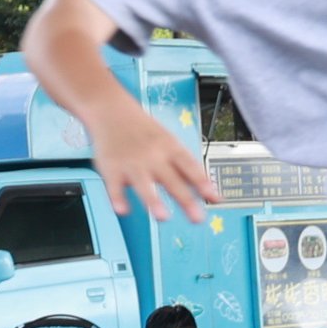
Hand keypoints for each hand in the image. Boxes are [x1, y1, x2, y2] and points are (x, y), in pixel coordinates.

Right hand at [88, 108, 213, 224]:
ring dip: (153, 200)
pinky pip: (114, 186)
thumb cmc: (144, 130)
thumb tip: (212, 194)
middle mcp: (153, 156)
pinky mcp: (112, 168)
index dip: (203, 182)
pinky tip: (123, 210)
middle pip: (171, 179)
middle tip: (197, 218)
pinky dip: (117, 198)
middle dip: (185, 199)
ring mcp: (132, 163)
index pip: (190, 166)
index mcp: (170, 148)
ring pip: (143, 183)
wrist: (111, 109)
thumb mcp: (169, 142)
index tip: (214, 197)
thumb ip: (188, 170)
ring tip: (163, 217)